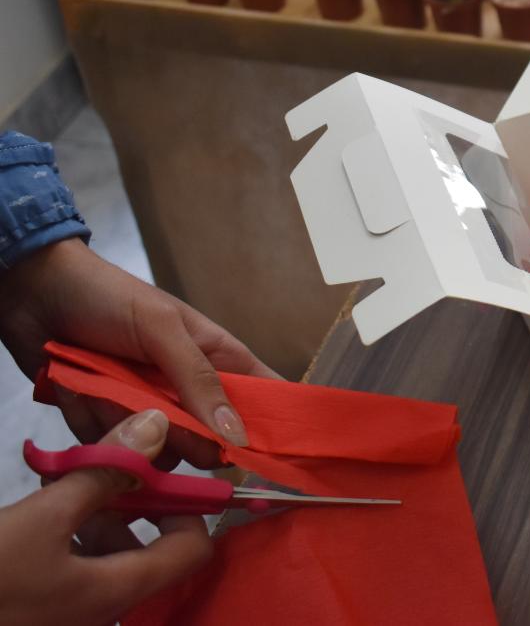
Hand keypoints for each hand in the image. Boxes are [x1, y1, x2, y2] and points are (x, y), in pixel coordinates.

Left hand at [0, 238, 279, 467]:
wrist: (33, 292)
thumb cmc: (108, 297)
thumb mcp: (160, 329)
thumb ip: (198, 380)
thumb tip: (237, 435)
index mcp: (217, 358)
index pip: (264, 397)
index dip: (274, 428)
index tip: (272, 459)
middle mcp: (187, 390)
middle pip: (208, 440)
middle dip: (177, 434)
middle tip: (150, 408)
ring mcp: (147, 408)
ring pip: (157, 452)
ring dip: (124, 427)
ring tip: (98, 387)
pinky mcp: (108, 421)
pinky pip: (112, 451)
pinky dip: (90, 428)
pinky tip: (76, 394)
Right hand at [0, 408, 211, 625]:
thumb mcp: (39, 518)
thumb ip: (104, 472)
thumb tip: (155, 426)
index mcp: (115, 594)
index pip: (192, 550)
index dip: (189, 504)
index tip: (164, 467)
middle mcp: (101, 613)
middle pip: (148, 551)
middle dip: (132, 502)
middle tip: (106, 462)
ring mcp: (68, 617)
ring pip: (106, 557)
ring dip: (95, 513)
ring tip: (65, 475)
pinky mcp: (39, 612)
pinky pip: (73, 569)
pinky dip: (67, 533)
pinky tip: (40, 503)